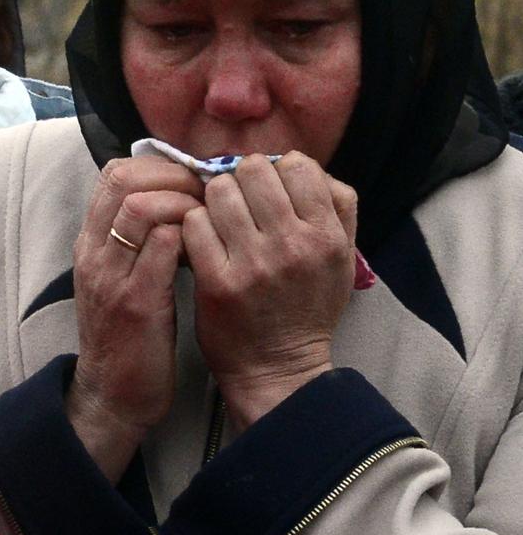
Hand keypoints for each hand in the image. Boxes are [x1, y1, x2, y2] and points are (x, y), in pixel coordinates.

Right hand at [68, 155, 203, 480]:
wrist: (113, 394)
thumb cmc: (128, 335)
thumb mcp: (119, 279)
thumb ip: (135, 242)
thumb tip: (175, 201)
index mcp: (90, 244)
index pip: (113, 174)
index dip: (157, 166)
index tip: (189, 179)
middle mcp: (94, 253)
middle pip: (124, 180)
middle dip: (173, 176)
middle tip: (205, 192)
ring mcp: (112, 276)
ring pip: (142, 206)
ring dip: (183, 202)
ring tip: (209, 218)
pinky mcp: (137, 303)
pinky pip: (163, 247)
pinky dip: (191, 235)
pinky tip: (210, 247)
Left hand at [182, 152, 357, 430]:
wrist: (279, 369)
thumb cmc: (307, 309)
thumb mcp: (342, 258)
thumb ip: (337, 207)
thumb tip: (301, 165)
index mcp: (326, 235)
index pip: (296, 165)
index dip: (277, 170)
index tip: (268, 188)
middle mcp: (293, 245)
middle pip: (253, 170)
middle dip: (241, 180)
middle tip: (238, 202)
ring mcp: (253, 263)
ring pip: (219, 191)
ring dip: (214, 201)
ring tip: (219, 221)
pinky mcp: (216, 281)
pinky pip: (194, 223)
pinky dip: (194, 226)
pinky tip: (202, 242)